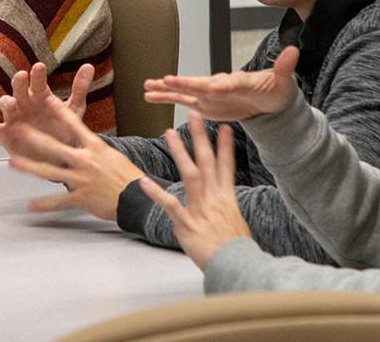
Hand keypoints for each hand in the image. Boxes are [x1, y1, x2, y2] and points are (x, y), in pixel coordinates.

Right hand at [0, 62, 95, 158]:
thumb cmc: (63, 127)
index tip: (40, 67)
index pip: (38, 81)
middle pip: (19, 89)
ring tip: (11, 103)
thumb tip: (90, 66)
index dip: (38, 75)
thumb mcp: (73, 108)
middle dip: (20, 83)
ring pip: (6, 105)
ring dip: (7, 102)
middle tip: (22, 77)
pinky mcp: (5, 133)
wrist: (58, 154)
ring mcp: (14, 117)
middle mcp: (25, 103)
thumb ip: (79, 88)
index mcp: (41, 95)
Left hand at [0, 96, 142, 220]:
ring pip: (49, 172)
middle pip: (54, 147)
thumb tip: (86, 143)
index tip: (46, 98)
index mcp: (95, 147)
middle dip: (34, 138)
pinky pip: (58, 201)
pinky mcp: (80, 198)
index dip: (59, 111)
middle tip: (18, 128)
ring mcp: (81, 180)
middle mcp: (85, 161)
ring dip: (29, 167)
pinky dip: (44, 204)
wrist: (137, 198)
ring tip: (12, 162)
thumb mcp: (113, 155)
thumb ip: (95, 149)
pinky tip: (30, 206)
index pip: (74, 124)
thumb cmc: (129, 176)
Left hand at [139, 112, 251, 269]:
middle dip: (201, 136)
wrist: (235, 265)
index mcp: (226, 198)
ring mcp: (199, 208)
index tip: (224, 126)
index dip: (225, 145)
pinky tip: (143, 182)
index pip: (226, 165)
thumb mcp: (236, 223)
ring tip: (168, 133)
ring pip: (190, 173)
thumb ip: (225, 209)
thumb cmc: (236, 249)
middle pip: (208, 161)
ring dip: (179, 152)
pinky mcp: (186, 223)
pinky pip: (169, 204)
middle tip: (194, 114)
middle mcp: (214, 198)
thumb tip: (222, 205)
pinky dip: (156, 193)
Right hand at [143, 46, 300, 120]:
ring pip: (185, 90)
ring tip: (148, 86)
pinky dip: (166, 97)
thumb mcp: (284, 81)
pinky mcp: (204, 103)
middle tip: (167, 80)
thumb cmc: (276, 90)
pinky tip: (149, 95)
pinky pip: (181, 100)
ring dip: (167, 89)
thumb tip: (294, 50)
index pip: (229, 82)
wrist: (268, 100)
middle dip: (184, 83)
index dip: (221, 84)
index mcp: (239, 81)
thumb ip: (284, 67)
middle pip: (199, 84)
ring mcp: (209, 93)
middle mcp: (220, 85)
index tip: (212, 86)